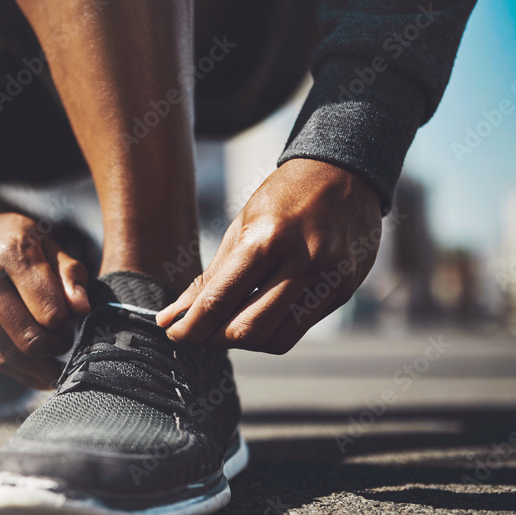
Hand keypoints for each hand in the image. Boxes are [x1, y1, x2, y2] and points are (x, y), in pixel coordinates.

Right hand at [0, 202, 90, 388]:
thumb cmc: (6, 237)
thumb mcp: (43, 239)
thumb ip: (69, 272)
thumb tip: (83, 309)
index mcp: (12, 253)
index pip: (50, 310)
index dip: (68, 321)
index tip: (71, 317)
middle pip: (30, 338)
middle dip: (56, 346)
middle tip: (64, 338)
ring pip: (11, 355)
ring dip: (42, 367)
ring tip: (58, 365)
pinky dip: (22, 373)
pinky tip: (40, 375)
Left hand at [156, 159, 381, 353]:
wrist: (344, 173)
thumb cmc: (283, 198)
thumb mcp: (240, 227)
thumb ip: (210, 278)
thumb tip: (171, 318)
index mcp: (267, 239)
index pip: (219, 301)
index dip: (190, 328)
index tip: (174, 333)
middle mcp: (302, 262)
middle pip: (248, 331)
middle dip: (215, 339)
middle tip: (202, 330)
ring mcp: (328, 279)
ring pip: (276, 340)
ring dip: (245, 341)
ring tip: (231, 322)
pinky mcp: (343, 291)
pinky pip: (299, 329)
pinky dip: (273, 330)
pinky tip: (261, 313)